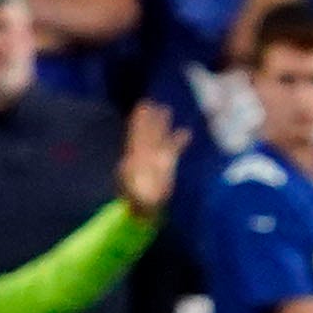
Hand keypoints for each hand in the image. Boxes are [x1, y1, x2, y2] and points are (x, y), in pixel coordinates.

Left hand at [119, 102, 189, 216]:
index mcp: (135, 157)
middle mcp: (145, 154)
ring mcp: (157, 158)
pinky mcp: (168, 165)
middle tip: (153, 103)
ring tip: (167, 109)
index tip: (142, 108)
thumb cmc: (137, 201)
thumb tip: (126, 166)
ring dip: (163, 124)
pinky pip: (175, 149)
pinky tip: (187, 132)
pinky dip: (179, 140)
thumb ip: (130, 179)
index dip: (140, 122)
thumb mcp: (131, 190)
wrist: (145, 209)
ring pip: (160, 137)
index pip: (138, 135)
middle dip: (151, 118)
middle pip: (149, 132)